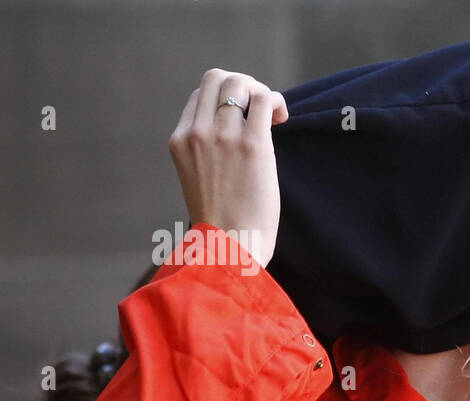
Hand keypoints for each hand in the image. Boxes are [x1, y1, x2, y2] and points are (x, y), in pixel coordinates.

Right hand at [168, 69, 288, 268]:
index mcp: (180, 140)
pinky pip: (264, 99)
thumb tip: (235, 131)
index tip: (243, 118)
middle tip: (260, 109)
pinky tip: (282, 118)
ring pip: (241, 82)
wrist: (229, 246)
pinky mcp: (252, 144)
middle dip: (243, 84)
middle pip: (216, 78)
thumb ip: (207, 151)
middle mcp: (197, 133)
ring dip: (262, 91)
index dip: (226, 99)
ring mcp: (223, 136)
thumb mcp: (199, 178)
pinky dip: (276, 101)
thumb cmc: (222, 222)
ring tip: (274, 115)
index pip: (200, 95)